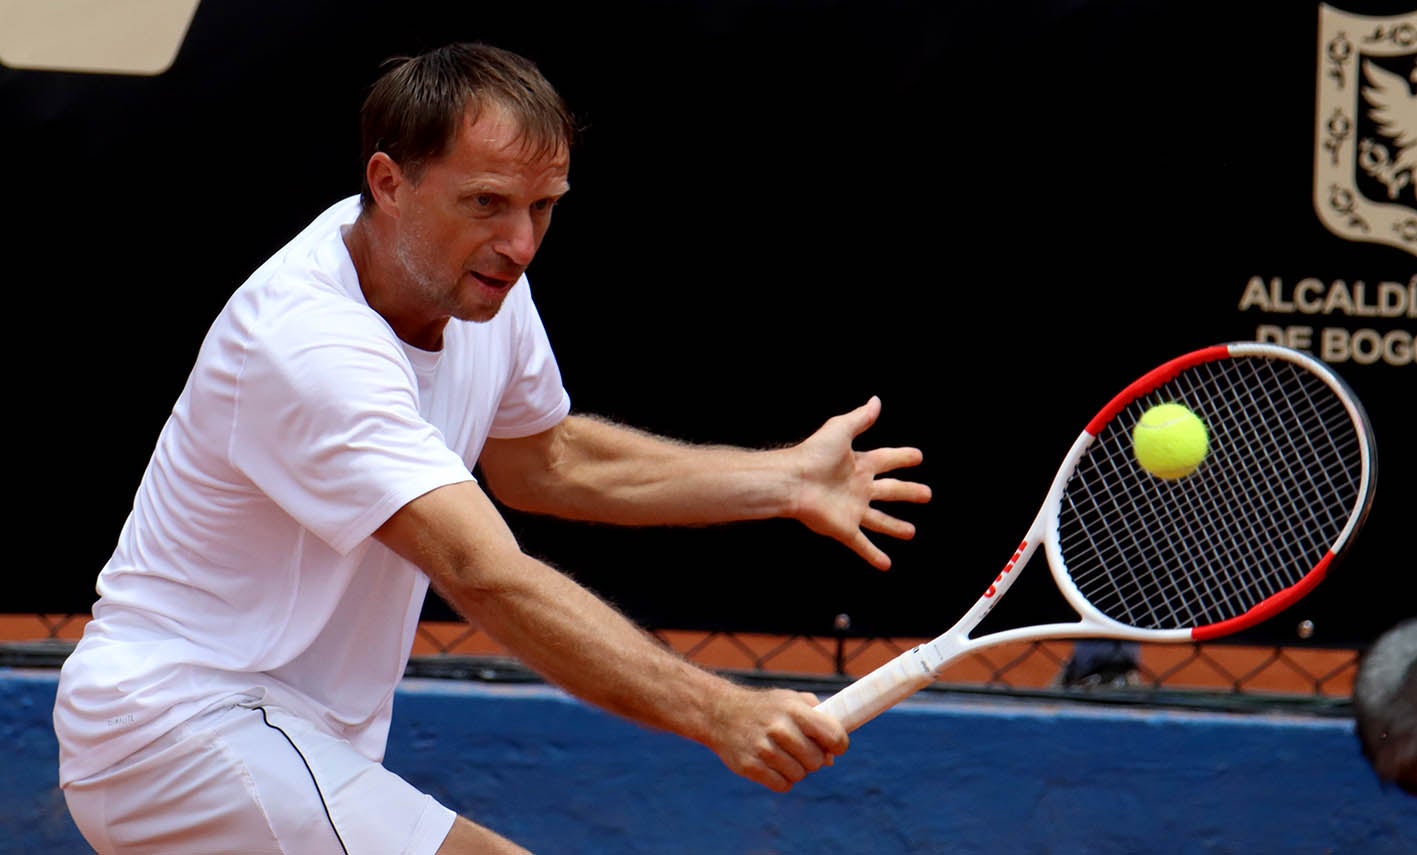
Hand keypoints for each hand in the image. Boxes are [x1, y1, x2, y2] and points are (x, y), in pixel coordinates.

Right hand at [707, 685, 848, 791]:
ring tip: (784, 756)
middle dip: (814, 759)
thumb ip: (817, 717)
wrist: (720, 713)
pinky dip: (782, 779)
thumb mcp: (790, 699)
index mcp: (794, 710)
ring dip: (796, 769)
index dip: (839, 745)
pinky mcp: (751, 766)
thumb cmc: (764, 707)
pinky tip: (773, 765)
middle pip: (817, 760)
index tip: (834, 747)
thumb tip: (832, 754)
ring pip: (800, 775)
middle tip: (802, 750)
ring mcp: (763, 749)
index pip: (833, 735)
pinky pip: (782, 785)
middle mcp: (780, 729)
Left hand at [786, 396, 930, 569]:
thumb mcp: (840, 430)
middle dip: (909, 492)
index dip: (902, 457)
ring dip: (895, 527)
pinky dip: (874, 555)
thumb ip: (860, 419)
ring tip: (911, 532)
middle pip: (891, 490)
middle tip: (927, 494)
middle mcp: (858, 487)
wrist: (792, 481)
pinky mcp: (844, 528)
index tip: (918, 456)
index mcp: (859, 464)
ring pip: (880, 520)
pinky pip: (862, 544)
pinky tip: (886, 565)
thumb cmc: (813, 454)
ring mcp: (852, 510)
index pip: (887, 459)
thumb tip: (876, 401)